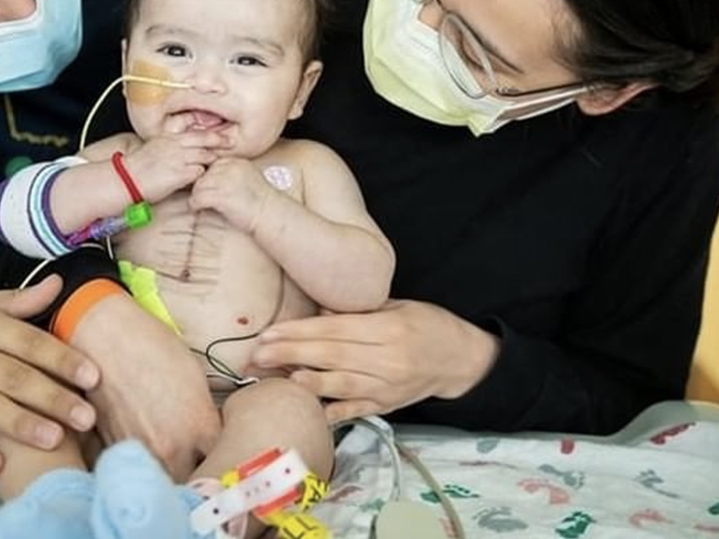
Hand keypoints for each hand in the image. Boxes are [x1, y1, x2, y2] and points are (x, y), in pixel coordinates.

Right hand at [65, 294, 220, 476]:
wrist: (102, 335)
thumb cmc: (150, 345)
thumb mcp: (194, 376)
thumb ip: (206, 415)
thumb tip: (213, 434)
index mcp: (198, 427)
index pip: (224, 461)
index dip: (225, 457)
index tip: (223, 453)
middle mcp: (170, 447)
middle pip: (194, 481)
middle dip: (198, 474)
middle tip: (198, 462)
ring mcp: (139, 450)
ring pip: (163, 480)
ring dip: (170, 473)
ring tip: (171, 457)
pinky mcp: (113, 448)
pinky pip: (136, 466)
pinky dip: (142, 463)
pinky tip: (145, 447)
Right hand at [120, 131, 222, 202]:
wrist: (126, 180)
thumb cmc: (136, 169)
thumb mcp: (152, 150)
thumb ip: (168, 147)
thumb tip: (180, 152)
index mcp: (167, 138)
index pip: (194, 133)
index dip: (210, 135)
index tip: (220, 136)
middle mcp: (174, 146)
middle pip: (204, 141)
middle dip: (219, 142)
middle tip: (231, 143)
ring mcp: (178, 159)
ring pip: (205, 156)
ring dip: (213, 160)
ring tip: (222, 164)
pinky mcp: (179, 174)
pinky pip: (200, 172)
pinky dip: (205, 175)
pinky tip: (209, 179)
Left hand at [188, 157, 291, 229]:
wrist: (272, 216)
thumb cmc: (259, 202)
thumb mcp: (246, 179)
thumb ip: (228, 174)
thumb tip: (205, 178)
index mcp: (236, 162)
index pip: (210, 166)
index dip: (206, 179)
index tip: (207, 190)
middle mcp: (230, 168)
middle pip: (202, 175)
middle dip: (200, 188)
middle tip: (200, 198)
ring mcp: (225, 181)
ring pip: (198, 187)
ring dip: (196, 196)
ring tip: (199, 204)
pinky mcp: (221, 196)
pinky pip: (197, 198)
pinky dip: (195, 205)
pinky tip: (199, 209)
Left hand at [249, 300, 498, 423]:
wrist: (461, 359)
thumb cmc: (426, 325)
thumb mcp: (398, 306)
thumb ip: (357, 311)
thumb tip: (316, 313)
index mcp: (389, 330)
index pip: (335, 331)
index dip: (299, 332)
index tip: (269, 333)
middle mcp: (388, 360)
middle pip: (331, 357)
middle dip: (290, 355)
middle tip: (257, 355)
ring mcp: (387, 387)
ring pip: (340, 386)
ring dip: (304, 382)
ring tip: (273, 379)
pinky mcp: (386, 406)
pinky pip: (353, 411)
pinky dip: (329, 412)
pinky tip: (304, 410)